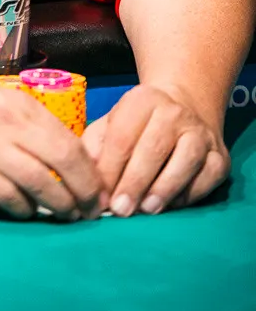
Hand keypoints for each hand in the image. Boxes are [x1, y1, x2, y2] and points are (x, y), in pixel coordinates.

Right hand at [0, 70, 107, 219]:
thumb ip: (17, 122)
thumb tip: (52, 153)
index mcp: (15, 103)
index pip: (69, 139)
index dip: (90, 169)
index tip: (98, 187)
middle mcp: (7, 122)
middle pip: (65, 162)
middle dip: (85, 191)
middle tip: (92, 210)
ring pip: (42, 183)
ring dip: (60, 206)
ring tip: (67, 218)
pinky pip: (8, 197)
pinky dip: (23, 209)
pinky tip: (26, 213)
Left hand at [81, 82, 229, 216]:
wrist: (183, 108)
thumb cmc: (137, 125)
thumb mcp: (110, 124)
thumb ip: (95, 147)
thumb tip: (89, 181)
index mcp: (141, 100)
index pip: (122, 137)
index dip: (109, 170)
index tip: (100, 197)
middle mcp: (174, 113)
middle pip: (153, 149)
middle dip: (134, 183)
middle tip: (121, 210)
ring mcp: (200, 133)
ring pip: (185, 161)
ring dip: (164, 189)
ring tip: (147, 210)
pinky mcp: (220, 156)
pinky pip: (207, 178)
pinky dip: (190, 194)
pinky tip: (171, 205)